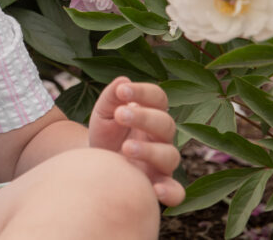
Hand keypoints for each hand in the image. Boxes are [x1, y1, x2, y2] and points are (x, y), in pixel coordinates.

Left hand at [88, 76, 184, 206]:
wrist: (96, 163)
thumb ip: (111, 97)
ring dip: (149, 150)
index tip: (122, 91)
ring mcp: (162, 162)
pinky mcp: (158, 184)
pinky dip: (171, 192)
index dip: (143, 92)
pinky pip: (176, 191)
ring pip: (170, 155)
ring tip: (125, 148)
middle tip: (120, 114)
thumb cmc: (105, 133)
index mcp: (151, 113)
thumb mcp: (103, 113)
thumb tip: (122, 80)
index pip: (158, 97)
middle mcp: (161, 137)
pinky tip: (156, 190)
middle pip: (166, 123)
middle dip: (144, 118)